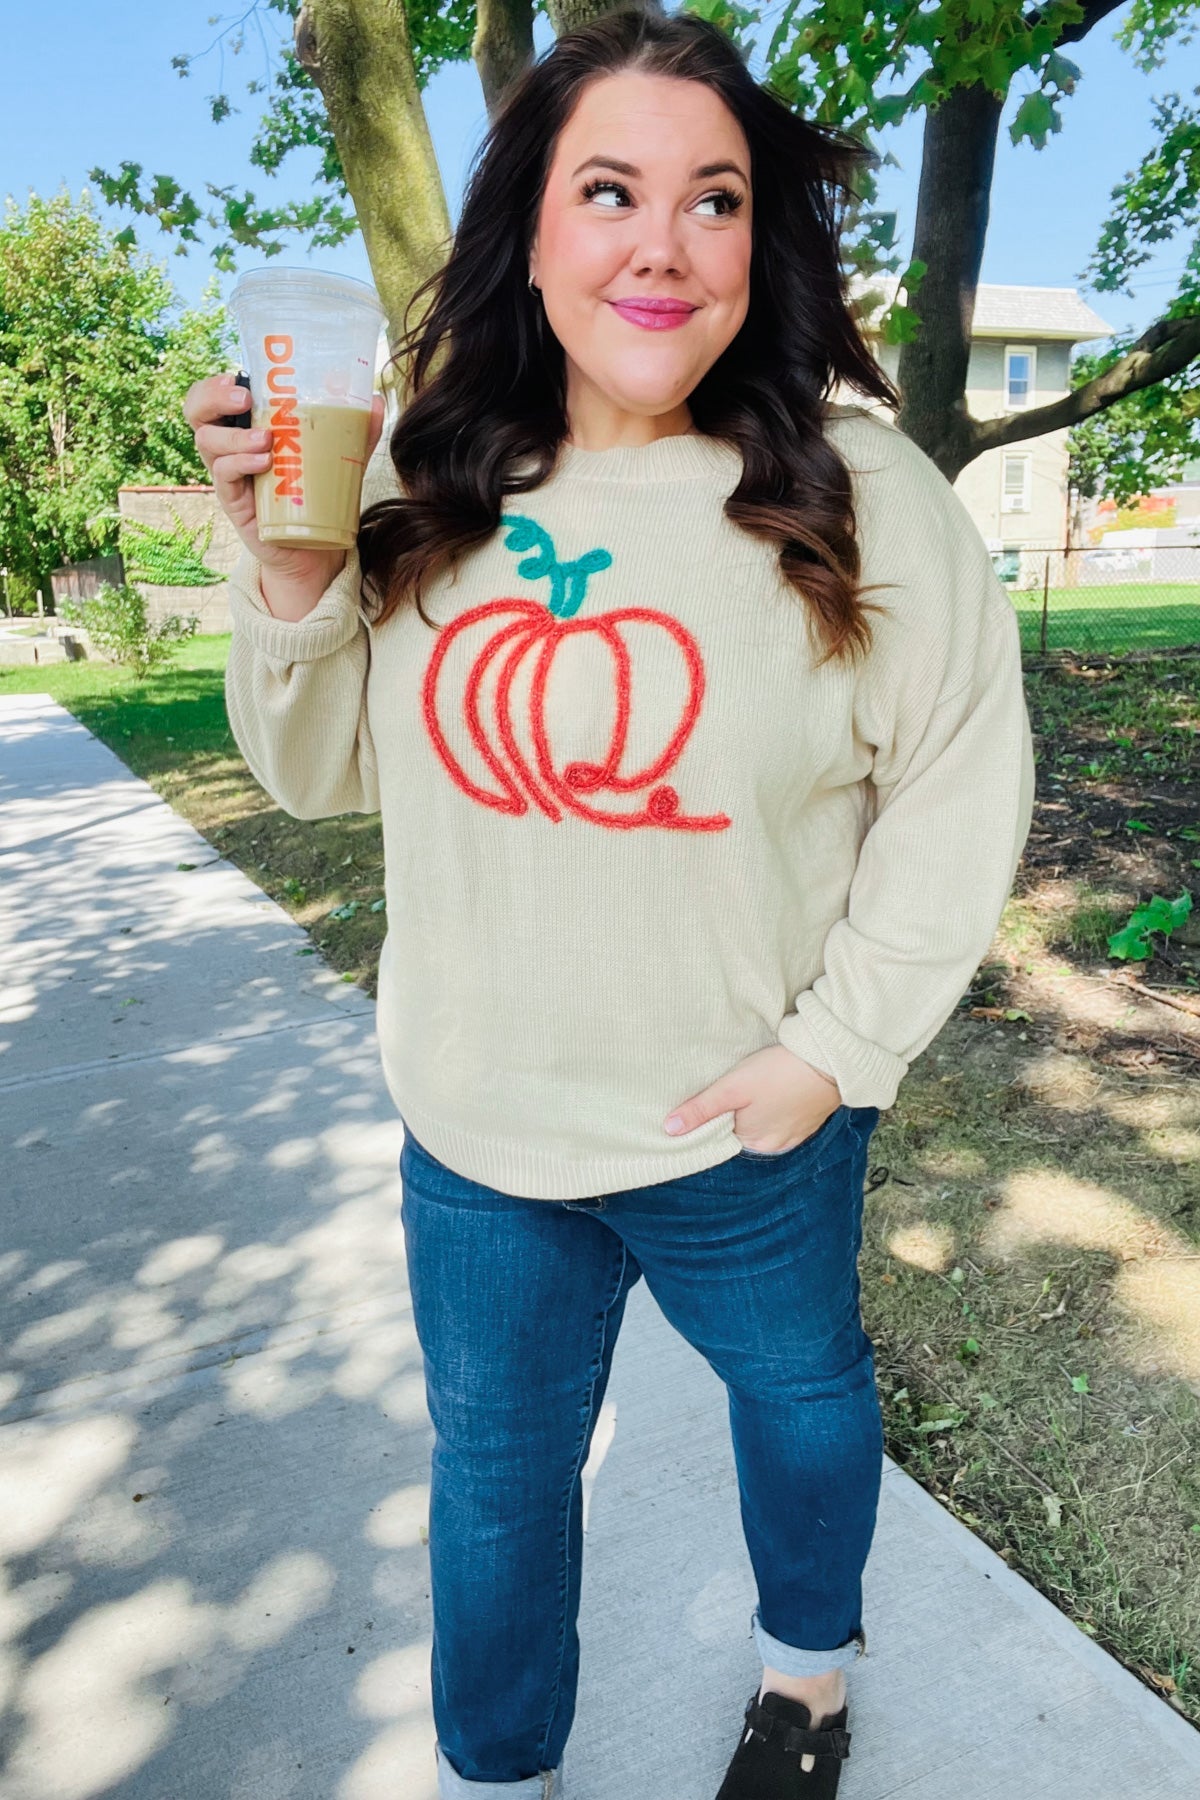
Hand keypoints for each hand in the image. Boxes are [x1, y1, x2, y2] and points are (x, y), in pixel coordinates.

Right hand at [182, 370, 385, 584]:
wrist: (313, 550)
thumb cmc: (317, 495)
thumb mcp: (338, 459)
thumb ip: (354, 432)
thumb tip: (375, 400)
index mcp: (247, 426)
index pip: (215, 395)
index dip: (216, 383)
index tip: (241, 378)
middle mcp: (230, 446)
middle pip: (197, 412)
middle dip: (212, 397)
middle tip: (244, 399)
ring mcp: (229, 473)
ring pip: (207, 441)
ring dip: (234, 435)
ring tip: (267, 440)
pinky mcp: (233, 500)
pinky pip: (223, 475)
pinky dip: (239, 463)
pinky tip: (263, 463)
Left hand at [664, 1045, 841, 1152]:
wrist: (829, 1060)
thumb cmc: (778, 1073)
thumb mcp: (732, 1088)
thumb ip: (701, 1109)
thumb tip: (670, 1129)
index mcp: (753, 1143)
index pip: (722, 1135)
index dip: (715, 1117)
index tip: (713, 1097)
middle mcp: (775, 1146)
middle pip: (743, 1131)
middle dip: (736, 1113)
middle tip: (735, 1086)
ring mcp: (795, 1134)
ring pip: (764, 1123)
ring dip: (757, 1109)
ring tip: (755, 1085)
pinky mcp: (809, 1119)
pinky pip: (784, 1118)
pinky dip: (777, 1107)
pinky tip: (775, 1088)